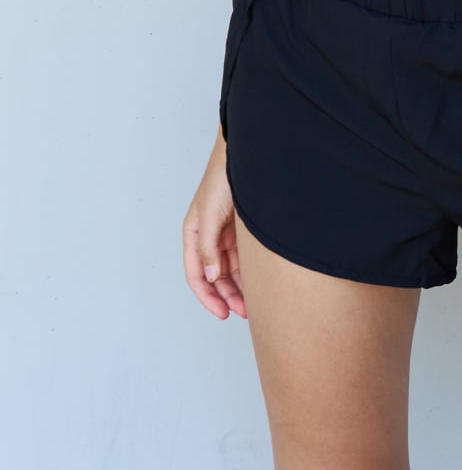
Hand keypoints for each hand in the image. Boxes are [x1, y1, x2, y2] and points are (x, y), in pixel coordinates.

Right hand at [182, 138, 246, 319]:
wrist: (249, 155)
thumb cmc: (222, 178)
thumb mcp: (210, 214)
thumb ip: (208, 247)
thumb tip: (210, 276)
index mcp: (194, 234)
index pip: (196, 274)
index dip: (207, 297)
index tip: (223, 313)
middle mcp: (209, 237)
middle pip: (215, 277)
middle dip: (227, 296)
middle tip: (244, 312)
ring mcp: (226, 234)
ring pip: (230, 270)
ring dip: (239, 287)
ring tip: (254, 304)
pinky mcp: (243, 230)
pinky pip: (244, 258)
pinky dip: (249, 272)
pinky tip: (259, 284)